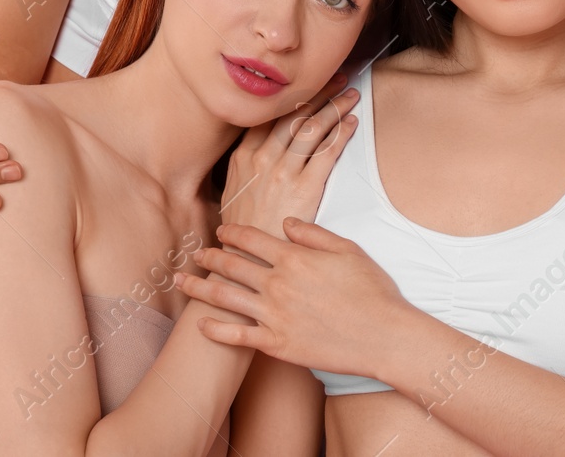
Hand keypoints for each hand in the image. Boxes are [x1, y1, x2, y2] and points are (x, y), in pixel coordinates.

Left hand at [176, 219, 414, 378]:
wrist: (383, 335)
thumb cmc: (372, 290)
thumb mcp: (348, 249)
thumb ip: (313, 233)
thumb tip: (286, 221)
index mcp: (294, 257)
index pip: (252, 238)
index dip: (232, 232)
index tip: (221, 230)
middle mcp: (278, 283)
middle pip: (231, 265)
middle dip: (209, 257)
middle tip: (195, 254)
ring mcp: (274, 315)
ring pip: (225, 298)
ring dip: (199, 288)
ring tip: (181, 282)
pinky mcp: (276, 343)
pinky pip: (236, 336)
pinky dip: (215, 330)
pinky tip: (201, 324)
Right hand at [219, 74, 358, 236]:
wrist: (246, 259)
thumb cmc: (243, 227)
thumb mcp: (234, 189)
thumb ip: (247, 164)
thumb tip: (261, 143)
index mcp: (244, 156)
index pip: (271, 115)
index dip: (293, 96)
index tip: (308, 82)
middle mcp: (262, 158)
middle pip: (294, 115)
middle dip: (319, 93)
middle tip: (338, 79)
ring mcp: (283, 172)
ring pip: (312, 129)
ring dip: (335, 108)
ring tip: (351, 96)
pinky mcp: (304, 189)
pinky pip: (326, 153)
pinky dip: (340, 135)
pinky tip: (351, 124)